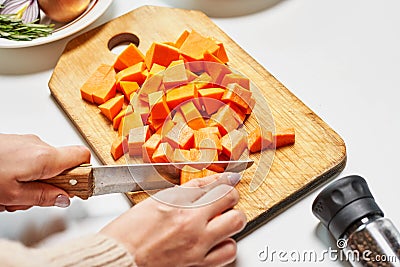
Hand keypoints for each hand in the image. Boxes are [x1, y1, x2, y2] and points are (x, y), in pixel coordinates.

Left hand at [0, 134, 89, 211]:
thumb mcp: (13, 194)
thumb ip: (42, 197)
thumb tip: (64, 198)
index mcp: (44, 157)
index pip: (83, 156)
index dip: (84, 173)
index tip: (75, 189)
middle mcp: (38, 144)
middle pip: (61, 166)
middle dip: (49, 185)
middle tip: (29, 199)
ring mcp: (25, 141)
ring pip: (43, 165)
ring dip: (32, 182)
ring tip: (8, 194)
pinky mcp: (14, 142)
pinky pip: (29, 160)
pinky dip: (21, 174)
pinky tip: (4, 184)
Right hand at [101, 173, 245, 266]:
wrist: (118, 261)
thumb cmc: (126, 236)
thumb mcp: (151, 204)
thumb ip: (180, 196)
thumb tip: (201, 189)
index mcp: (175, 203)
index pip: (209, 183)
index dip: (223, 179)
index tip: (229, 179)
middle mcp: (190, 222)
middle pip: (230, 198)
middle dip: (230, 197)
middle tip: (226, 200)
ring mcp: (198, 244)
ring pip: (236, 223)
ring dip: (230, 220)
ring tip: (221, 222)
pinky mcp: (200, 265)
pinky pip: (229, 251)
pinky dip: (226, 244)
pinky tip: (216, 242)